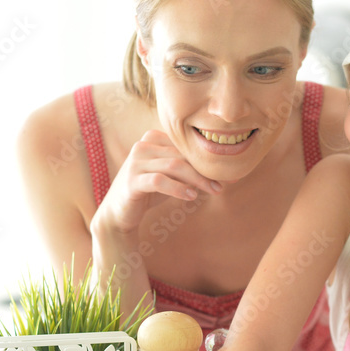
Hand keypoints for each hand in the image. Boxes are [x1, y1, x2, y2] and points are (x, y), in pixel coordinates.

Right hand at [96, 130, 221, 234]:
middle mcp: (143, 145)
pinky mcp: (132, 180)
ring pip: (174, 166)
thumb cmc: (149, 191)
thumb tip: (227, 174)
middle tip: (224, 184)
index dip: (208, 159)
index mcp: (153, 138)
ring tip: (213, 190)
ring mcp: (136, 162)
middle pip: (182, 155)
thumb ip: (192, 171)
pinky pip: (159, 181)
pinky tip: (191, 196)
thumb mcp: (173, 178)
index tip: (229, 173)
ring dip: (197, 179)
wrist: (119, 212)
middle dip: (206, 170)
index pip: (186, 146)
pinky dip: (178, 188)